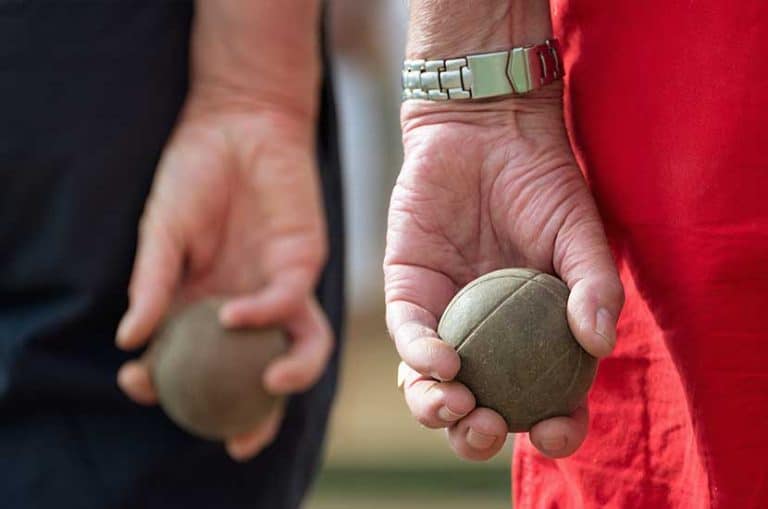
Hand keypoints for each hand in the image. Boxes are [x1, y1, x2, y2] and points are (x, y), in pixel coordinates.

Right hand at [114, 93, 331, 461]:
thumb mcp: (162, 228)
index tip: (141, 389)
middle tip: (238, 444)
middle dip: (254, 413)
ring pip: (296, 346)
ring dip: (289, 377)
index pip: (194, 359)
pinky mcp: (303, 261)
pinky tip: (232, 315)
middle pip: (256, 372)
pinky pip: (292, 302)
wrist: (239, 122)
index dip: (173, 385)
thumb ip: (151, 281)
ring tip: (267, 390)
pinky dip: (265, 316)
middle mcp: (245, 303)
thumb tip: (128, 340)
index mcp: (204, 302)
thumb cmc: (194, 173)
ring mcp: (277, 285)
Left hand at [385, 87, 623, 459]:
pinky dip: (421, 355)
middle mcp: (485, 335)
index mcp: (532, 335)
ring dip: (436, 410)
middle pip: (475, 406)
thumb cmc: (543, 182)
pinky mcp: (407, 289)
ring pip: (429, 383)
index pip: (541, 398)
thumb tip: (599, 345)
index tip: (553, 432)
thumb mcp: (581, 235)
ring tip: (457, 408)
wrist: (491, 130)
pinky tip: (442, 363)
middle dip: (474, 435)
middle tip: (488, 429)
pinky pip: (408, 333)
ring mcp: (444, 315)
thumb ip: (595, 287)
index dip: (549, 427)